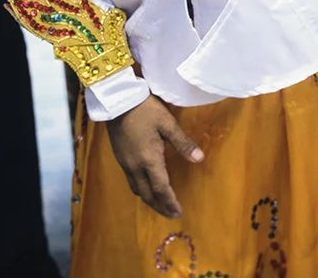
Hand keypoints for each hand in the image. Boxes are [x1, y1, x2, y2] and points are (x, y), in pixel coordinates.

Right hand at [105, 96, 203, 218]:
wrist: (117, 101)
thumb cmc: (145, 110)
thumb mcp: (168, 123)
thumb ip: (183, 143)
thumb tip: (200, 159)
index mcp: (149, 160)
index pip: (161, 188)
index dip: (170, 202)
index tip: (178, 213)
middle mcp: (135, 167)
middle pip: (148, 194)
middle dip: (160, 206)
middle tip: (171, 215)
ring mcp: (125, 164)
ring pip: (138, 190)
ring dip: (150, 201)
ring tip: (160, 206)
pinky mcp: (120, 159)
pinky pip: (131, 182)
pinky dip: (141, 191)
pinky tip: (146, 188)